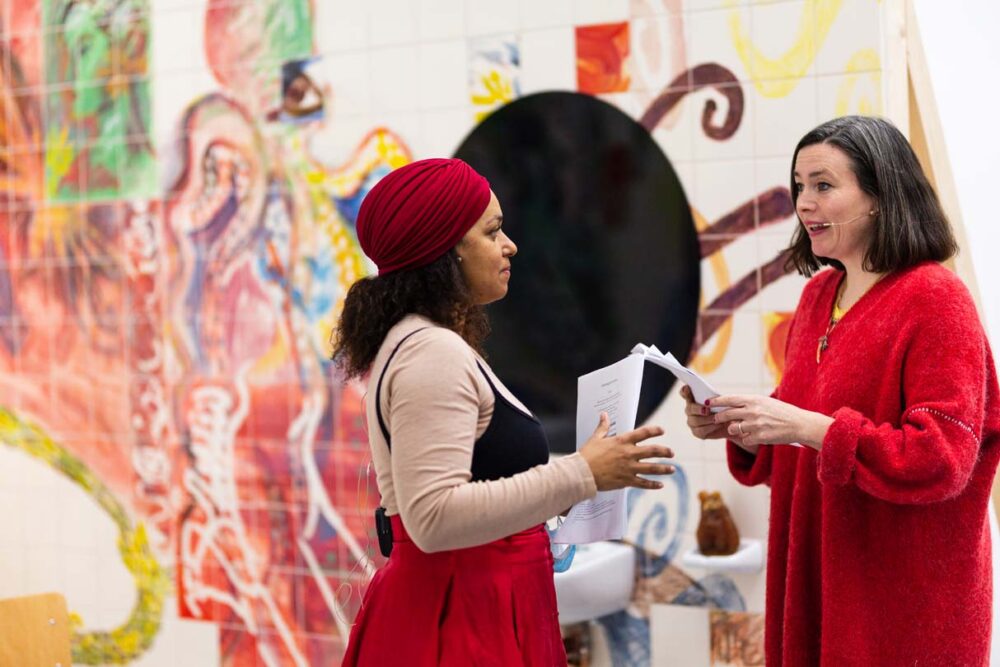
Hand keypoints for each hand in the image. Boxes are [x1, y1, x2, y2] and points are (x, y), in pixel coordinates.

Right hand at [579, 412, 674, 490]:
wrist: (583, 473)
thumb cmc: (588, 455)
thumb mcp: (596, 438)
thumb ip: (603, 427)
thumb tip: (604, 415)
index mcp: (622, 441)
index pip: (643, 433)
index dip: (654, 431)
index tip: (662, 431)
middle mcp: (629, 453)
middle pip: (652, 451)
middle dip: (664, 451)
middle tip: (671, 453)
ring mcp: (629, 468)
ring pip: (652, 468)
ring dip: (664, 468)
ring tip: (672, 469)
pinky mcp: (627, 481)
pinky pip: (643, 483)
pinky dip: (653, 484)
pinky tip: (660, 485)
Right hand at [681, 385, 728, 440]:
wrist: (731, 423)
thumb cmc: (724, 408)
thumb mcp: (721, 400)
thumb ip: (713, 397)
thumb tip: (708, 398)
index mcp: (693, 399)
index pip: (684, 393)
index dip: (684, 391)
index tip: (687, 387)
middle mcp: (690, 410)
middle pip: (689, 408)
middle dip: (698, 409)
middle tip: (707, 410)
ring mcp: (692, 421)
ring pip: (695, 421)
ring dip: (707, 419)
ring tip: (718, 418)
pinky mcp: (696, 432)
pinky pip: (700, 430)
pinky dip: (710, 427)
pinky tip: (718, 425)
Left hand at [709, 394, 832, 449]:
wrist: (800, 424)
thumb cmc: (783, 412)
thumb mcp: (766, 402)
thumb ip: (749, 404)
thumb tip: (731, 405)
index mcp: (754, 400)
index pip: (729, 399)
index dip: (716, 401)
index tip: (708, 402)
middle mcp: (752, 411)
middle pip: (727, 415)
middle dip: (719, 418)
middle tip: (717, 419)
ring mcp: (755, 425)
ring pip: (733, 429)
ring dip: (734, 430)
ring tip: (741, 428)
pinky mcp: (759, 437)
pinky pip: (744, 439)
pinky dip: (747, 438)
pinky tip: (755, 436)